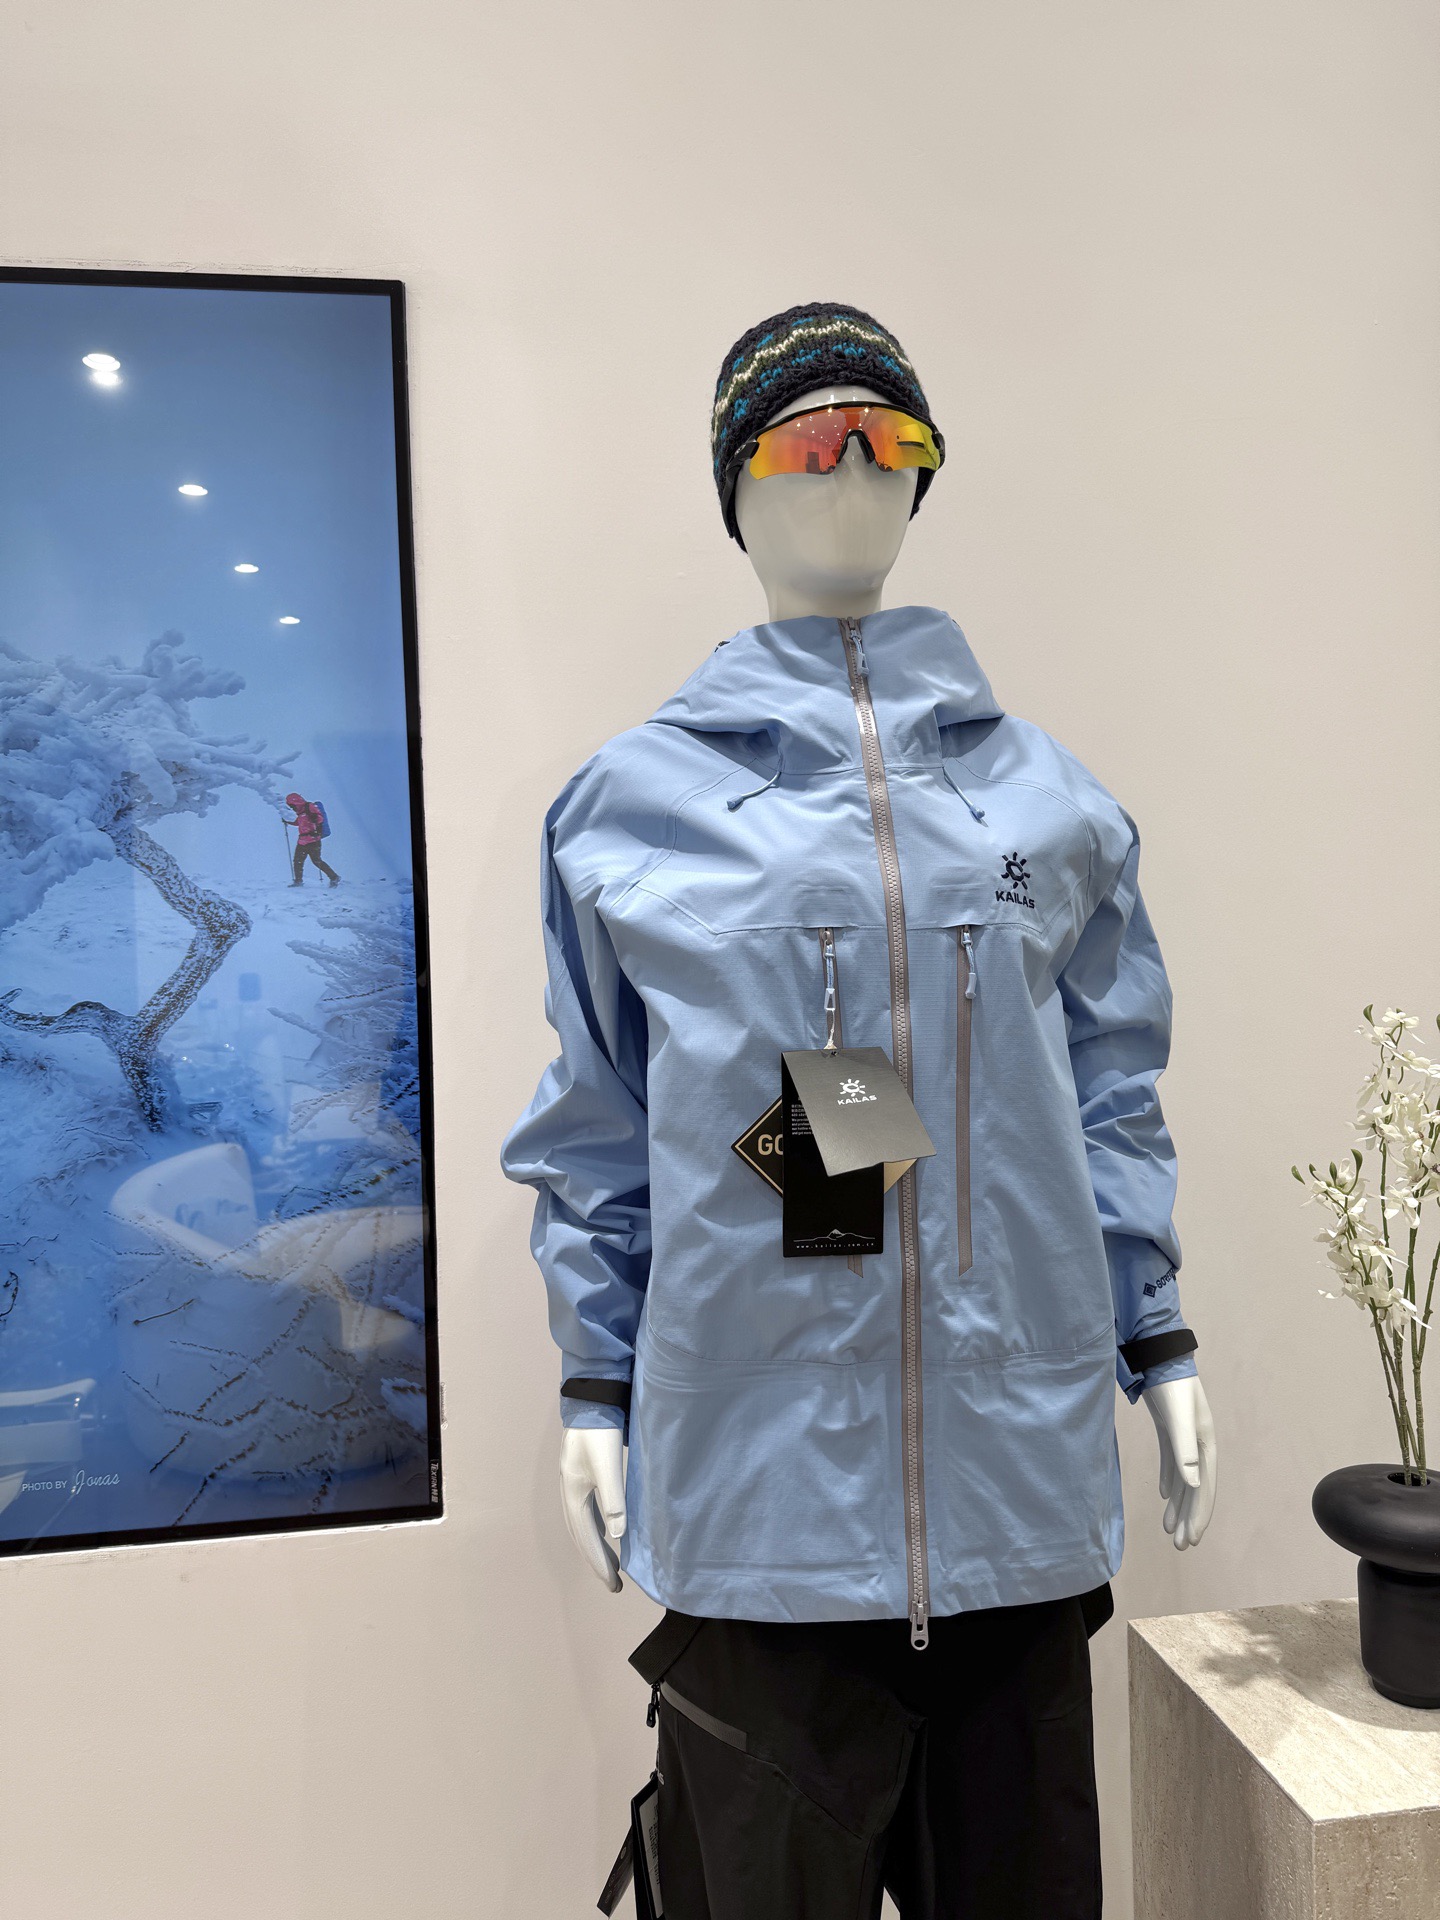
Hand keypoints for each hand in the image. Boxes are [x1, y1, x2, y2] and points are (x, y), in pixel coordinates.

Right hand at [559, 1426, 626, 1590]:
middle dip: (596, 1561)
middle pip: (581, 1536)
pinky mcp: (582, 1475)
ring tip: (610, 1564)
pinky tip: (605, 1531)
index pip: (587, 1539)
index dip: (599, 1564)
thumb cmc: (600, 1432)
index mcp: (574, 1494)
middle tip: (613, 1584)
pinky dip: (594, 1528)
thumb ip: (613, 1499)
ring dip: (594, 1546)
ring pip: (582, 1525)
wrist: (591, 1400)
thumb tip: (617, 1535)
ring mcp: (573, 1484)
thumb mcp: (607, 1466)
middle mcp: (570, 1493)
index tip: (613, 1584)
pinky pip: (586, 1512)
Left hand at [1142, 1375, 1216, 1549]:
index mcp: (1205, 1445)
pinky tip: (1163, 1495)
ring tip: (1169, 1528)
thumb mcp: (1177, 1419)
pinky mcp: (1168, 1428)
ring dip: (1177, 1504)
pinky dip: (1168, 1480)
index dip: (1199, 1514)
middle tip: (1181, 1546)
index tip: (1192, 1539)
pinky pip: (1171, 1462)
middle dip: (1189, 1517)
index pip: (1204, 1488)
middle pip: (1195, 1488)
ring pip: (1182, 1479)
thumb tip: (1193, 1485)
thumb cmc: (1170, 1386)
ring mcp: (1183, 1436)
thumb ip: (1183, 1451)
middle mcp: (1198, 1444)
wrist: (1158, 1355)